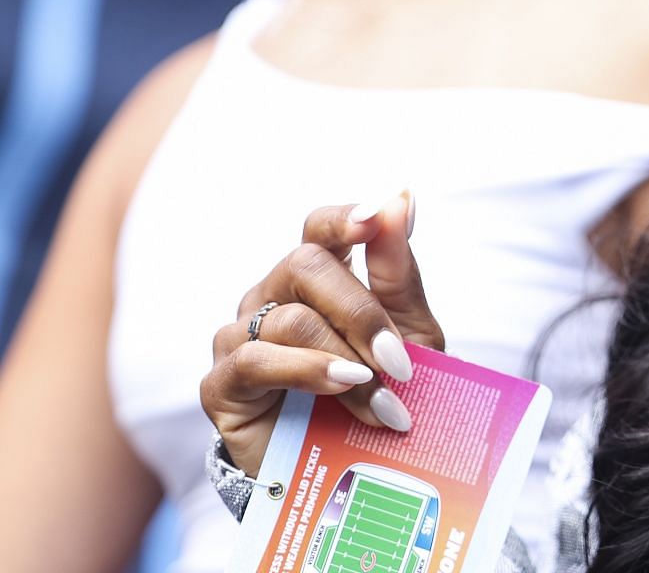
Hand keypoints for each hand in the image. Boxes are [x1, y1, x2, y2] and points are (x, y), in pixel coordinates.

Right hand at [199, 192, 443, 476]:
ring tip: (384, 402)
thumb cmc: (381, 391)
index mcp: (318, 278)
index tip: (376, 218)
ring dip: (346, 360)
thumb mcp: (407, 332)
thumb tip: (402, 197)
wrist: (352, 471)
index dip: (344, 217)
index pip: (319, 227)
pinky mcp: (221, 386)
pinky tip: (342, 386)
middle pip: (305, 264)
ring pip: (290, 319)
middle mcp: (272, 297)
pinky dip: (307, 371)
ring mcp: (240, 337)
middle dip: (361, 312)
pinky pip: (255, 359)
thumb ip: (397, 270)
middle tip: (400, 362)